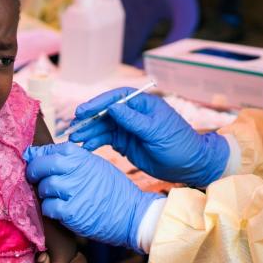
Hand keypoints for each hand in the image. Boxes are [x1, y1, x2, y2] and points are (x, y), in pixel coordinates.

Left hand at [24, 143, 162, 249]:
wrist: (132, 214)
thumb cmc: (113, 189)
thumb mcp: (95, 165)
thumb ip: (71, 160)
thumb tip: (38, 154)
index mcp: (80, 155)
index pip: (47, 150)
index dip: (36, 156)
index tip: (32, 161)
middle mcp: (75, 170)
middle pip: (40, 166)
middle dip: (33, 172)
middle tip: (34, 179)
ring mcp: (72, 191)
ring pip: (43, 188)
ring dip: (44, 194)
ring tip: (55, 197)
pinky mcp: (70, 212)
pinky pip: (47, 207)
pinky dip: (49, 210)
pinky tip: (59, 210)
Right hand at [68, 88, 228, 187]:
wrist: (189, 165)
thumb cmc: (178, 143)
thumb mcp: (156, 131)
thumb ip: (133, 120)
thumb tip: (112, 107)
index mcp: (142, 105)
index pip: (115, 98)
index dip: (98, 103)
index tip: (83, 111)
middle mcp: (132, 114)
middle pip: (105, 113)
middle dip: (88, 120)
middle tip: (73, 128)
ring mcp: (128, 129)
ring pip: (103, 127)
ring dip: (89, 133)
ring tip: (76, 140)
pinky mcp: (125, 143)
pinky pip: (106, 140)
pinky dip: (95, 143)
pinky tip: (86, 148)